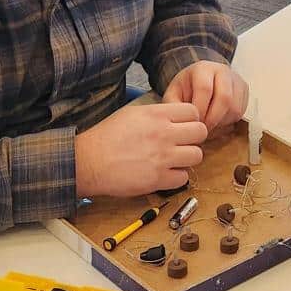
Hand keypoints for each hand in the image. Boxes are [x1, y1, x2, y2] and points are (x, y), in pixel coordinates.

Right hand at [74, 102, 207, 196]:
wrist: (89, 161)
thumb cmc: (107, 137)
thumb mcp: (133, 113)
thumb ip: (157, 114)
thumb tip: (176, 118)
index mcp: (156, 114)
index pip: (193, 111)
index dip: (190, 120)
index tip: (183, 127)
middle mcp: (163, 133)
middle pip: (200, 132)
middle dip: (194, 138)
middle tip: (182, 144)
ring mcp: (162, 157)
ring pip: (197, 155)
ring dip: (188, 158)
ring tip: (174, 160)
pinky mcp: (158, 179)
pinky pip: (184, 178)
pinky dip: (177, 177)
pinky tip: (165, 174)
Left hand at [162, 61, 248, 131]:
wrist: (199, 80)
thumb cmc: (186, 88)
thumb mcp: (174, 94)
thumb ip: (174, 106)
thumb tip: (182, 121)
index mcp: (203, 68)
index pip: (205, 89)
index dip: (200, 109)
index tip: (193, 122)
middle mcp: (223, 71)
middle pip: (225, 98)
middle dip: (213, 119)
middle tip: (203, 130)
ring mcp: (236, 80)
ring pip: (235, 108)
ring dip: (221, 122)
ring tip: (209, 125)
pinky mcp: (244, 91)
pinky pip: (241, 112)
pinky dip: (229, 122)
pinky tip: (217, 121)